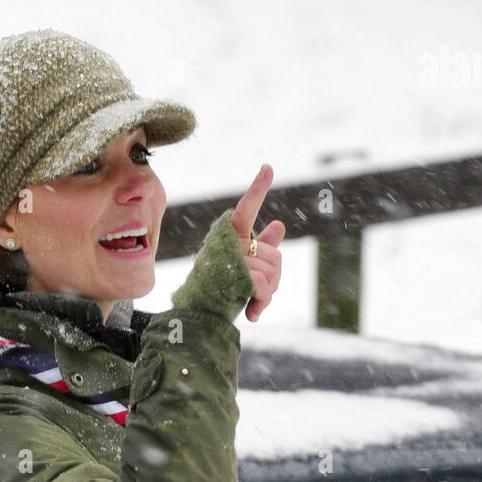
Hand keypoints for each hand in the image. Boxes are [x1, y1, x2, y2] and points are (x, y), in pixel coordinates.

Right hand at [229, 164, 285, 321]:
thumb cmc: (221, 289)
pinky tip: (253, 314)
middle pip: (275, 256)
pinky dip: (263, 302)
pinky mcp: (235, 275)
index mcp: (231, 235)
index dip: (258, 188)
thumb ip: (262, 246)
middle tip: (258, 294)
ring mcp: (231, 257)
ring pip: (272, 271)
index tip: (268, 167)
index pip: (247, 208)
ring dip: (268, 293)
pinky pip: (264, 284)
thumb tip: (279, 225)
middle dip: (274, 280)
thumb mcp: (244, 266)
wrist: (202, 314)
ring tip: (253, 303)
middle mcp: (230, 242)